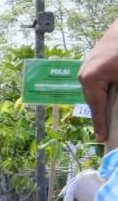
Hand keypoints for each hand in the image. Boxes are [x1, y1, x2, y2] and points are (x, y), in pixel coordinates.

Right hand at [79, 21, 117, 141]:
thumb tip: (115, 111)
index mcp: (91, 78)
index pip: (97, 107)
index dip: (101, 124)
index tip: (101, 139)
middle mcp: (84, 74)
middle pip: (93, 100)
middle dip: (100, 115)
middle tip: (104, 132)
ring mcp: (87, 67)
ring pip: (94, 91)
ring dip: (101, 102)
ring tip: (106, 117)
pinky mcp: (94, 61)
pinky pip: (96, 83)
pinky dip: (103, 92)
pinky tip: (109, 97)